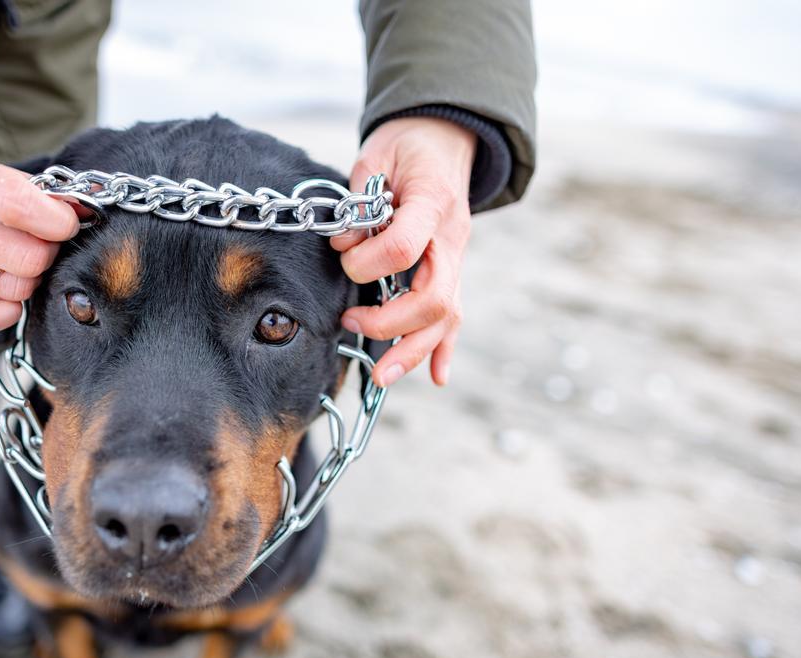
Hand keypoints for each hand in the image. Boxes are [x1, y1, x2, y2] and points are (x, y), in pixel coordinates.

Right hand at [0, 142, 78, 335]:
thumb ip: (31, 191)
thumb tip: (79, 214)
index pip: (19, 207)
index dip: (58, 221)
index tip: (68, 223)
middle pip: (25, 257)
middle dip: (46, 252)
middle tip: (40, 243)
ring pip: (12, 289)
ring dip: (28, 278)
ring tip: (15, 260)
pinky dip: (6, 311)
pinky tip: (6, 293)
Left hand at [333, 117, 474, 386]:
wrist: (445, 137)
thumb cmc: (407, 146)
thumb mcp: (377, 154)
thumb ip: (359, 201)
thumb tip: (344, 242)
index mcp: (432, 202)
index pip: (404, 248)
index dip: (368, 262)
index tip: (344, 257)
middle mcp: (451, 237)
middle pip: (433, 298)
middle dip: (389, 323)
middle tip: (350, 322)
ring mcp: (456, 258)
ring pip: (446, 317)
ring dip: (413, 351)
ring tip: (382, 376)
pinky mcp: (453, 270)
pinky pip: (454, 316)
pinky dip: (444, 349)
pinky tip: (436, 377)